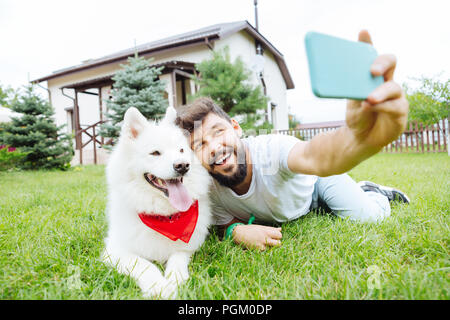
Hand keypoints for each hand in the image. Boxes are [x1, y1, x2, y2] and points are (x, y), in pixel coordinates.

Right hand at [232, 224, 281, 250]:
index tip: (275, 237)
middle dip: (276, 244)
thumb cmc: (250, 229)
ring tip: (262, 243)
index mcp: (267, 230)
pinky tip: (257, 245)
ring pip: (271, 248)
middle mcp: (265, 237)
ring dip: (268, 247)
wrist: (239, 233)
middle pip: (278, 243)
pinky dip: (262, 249)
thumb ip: (271, 229)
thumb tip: (280, 229)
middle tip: (272, 243)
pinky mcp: (257, 249)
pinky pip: (264, 251)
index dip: (278, 237)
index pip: (279, 235)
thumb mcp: (261, 227)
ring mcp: (261, 244)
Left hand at [346, 30, 408, 149]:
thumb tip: (344, 82)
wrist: (360, 138)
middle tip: (372, 70)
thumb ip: (350, 90)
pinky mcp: (400, 113)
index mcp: (374, 77)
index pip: (373, 55)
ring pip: (393, 88)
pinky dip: (382, 107)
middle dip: (382, 63)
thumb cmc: (357, 116)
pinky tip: (372, 107)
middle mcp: (387, 82)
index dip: (369, 43)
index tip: (362, 33)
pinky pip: (395, 107)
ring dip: (380, 93)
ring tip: (368, 98)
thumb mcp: (350, 102)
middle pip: (391, 63)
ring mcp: (396, 97)